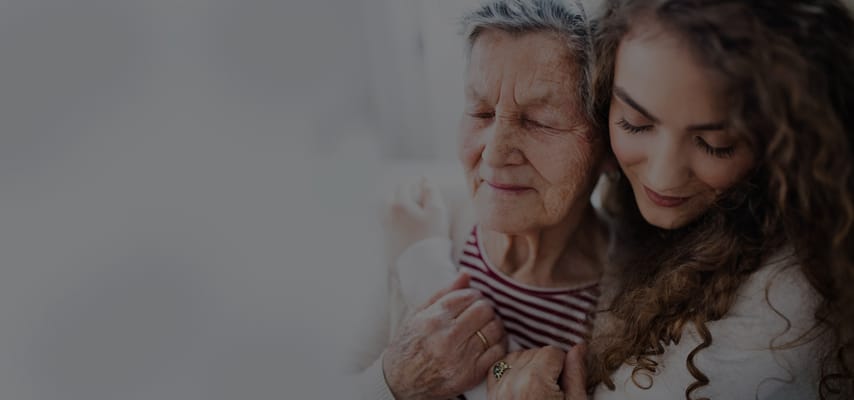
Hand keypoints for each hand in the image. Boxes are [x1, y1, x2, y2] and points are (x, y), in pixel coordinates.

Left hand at [382, 177, 449, 260]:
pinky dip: (394, 219)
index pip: (403, 185)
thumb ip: (431, 191)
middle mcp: (388, 214)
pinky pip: (387, 224)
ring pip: (386, 210)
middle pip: (391, 196)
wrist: (422, 266)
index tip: (422, 183)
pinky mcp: (386, 241)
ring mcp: (385, 229)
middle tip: (415, 195)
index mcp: (399, 204)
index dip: (414, 182)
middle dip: (402, 193)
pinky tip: (406, 225)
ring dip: (396, 206)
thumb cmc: (432, 237)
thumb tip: (425, 180)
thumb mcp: (437, 211)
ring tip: (409, 209)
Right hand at [383, 274, 507, 399]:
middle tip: (481, 311)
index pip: (467, 296)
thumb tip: (466, 273)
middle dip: (485, 307)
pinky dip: (499, 343)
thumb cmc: (408, 345)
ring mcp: (460, 358)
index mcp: (432, 320)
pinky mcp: (471, 374)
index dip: (474, 295)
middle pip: (484, 310)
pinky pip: (498, 352)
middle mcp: (446, 338)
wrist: (399, 383)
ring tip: (486, 325)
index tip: (472, 299)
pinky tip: (490, 341)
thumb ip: (443, 293)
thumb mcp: (418, 315)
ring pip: (495, 329)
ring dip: (495, 324)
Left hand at [486, 344, 588, 399]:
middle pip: (535, 352)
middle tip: (553, 391)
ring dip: (529, 366)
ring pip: (517, 356)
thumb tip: (580, 347)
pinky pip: (500, 367)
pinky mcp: (491, 395)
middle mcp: (512, 382)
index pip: (553, 352)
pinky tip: (523, 385)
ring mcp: (499, 389)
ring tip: (539, 390)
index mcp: (535, 383)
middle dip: (547, 366)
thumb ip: (576, 374)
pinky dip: (511, 370)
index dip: (564, 366)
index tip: (565, 384)